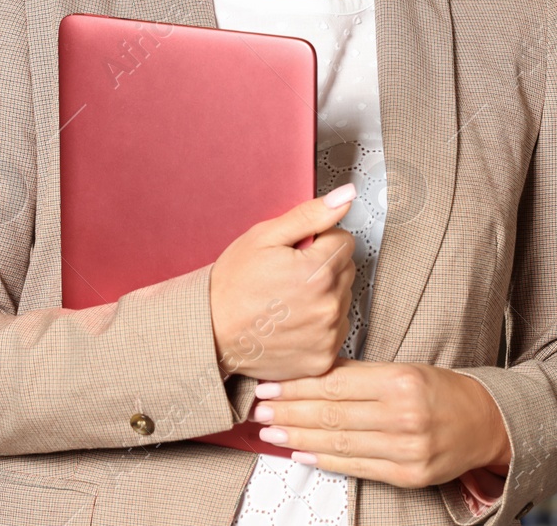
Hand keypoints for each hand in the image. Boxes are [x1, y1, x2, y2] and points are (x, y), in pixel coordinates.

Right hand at [209, 184, 358, 380]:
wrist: (210, 332)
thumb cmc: (232, 285)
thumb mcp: (264, 237)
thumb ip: (310, 216)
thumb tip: (345, 197)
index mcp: (317, 272)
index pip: (344, 241)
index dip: (319, 241)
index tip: (297, 252)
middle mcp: (328, 306)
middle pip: (346, 271)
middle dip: (324, 267)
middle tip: (289, 275)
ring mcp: (327, 336)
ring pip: (342, 300)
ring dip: (323, 296)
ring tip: (288, 300)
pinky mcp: (322, 359)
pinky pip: (336, 331)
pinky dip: (320, 326)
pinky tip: (294, 322)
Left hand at [247, 358, 510, 488]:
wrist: (487, 423)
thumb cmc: (441, 391)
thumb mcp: (405, 369)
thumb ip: (361, 374)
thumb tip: (311, 375)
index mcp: (402, 380)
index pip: (335, 384)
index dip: (297, 387)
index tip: (269, 385)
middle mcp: (405, 416)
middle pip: (333, 414)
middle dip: (289, 413)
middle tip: (259, 411)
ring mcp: (408, 449)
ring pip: (340, 443)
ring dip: (299, 437)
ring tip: (271, 432)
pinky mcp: (410, 475)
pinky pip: (358, 467)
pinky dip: (325, 460)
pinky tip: (302, 452)